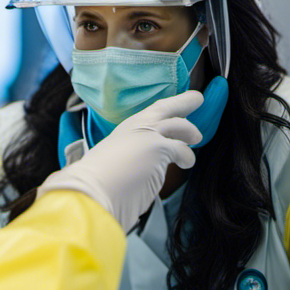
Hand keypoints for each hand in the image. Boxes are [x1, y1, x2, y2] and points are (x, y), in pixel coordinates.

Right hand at [37, 91, 202, 232]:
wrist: (93, 190)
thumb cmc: (98, 183)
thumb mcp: (113, 160)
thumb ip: (128, 157)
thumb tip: (141, 169)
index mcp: (123, 129)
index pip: (148, 113)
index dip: (163, 107)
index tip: (172, 104)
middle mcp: (136, 126)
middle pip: (165, 107)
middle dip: (184, 101)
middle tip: (197, 98)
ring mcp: (149, 135)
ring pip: (180, 126)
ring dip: (190, 131)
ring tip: (195, 138)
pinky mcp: (161, 148)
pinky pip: (183, 151)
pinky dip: (187, 158)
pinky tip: (186, 163)